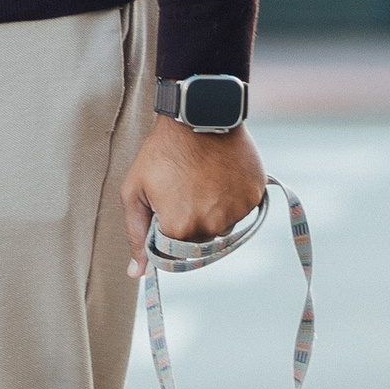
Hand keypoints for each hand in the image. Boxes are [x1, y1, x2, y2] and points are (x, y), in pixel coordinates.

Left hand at [121, 116, 265, 279]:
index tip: (168, 208)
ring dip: (214, 211)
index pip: (175, 252)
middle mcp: (212, 226)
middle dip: (191, 222)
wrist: (198, 114)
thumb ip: (136, 234)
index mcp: (180, 228)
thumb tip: (136, 273)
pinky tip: (221, 175)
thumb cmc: (161, 152)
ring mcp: (236, 211)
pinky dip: (233, 198)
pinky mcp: (254, 195)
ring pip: (224, 226)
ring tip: (204, 180)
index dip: (169, 230)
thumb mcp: (135, 190)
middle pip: (201, 240)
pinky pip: (243, 209)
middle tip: (185, 190)